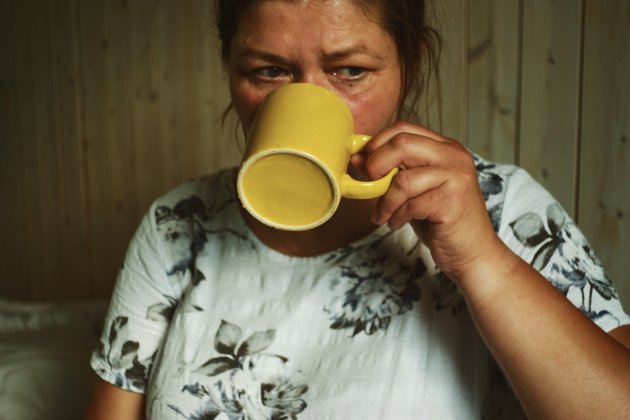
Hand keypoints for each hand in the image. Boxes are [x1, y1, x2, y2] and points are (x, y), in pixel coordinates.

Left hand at [362, 121, 507, 284]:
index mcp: (445, 148)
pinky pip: (411, 205)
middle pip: (403, 143)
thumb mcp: (412, 192)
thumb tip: (357, 159)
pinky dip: (397, 216)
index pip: (404, 128)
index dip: (378, 143)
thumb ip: (390, 173)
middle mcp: (454, 156)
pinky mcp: (453, 202)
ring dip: (386, 201)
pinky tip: (398, 223)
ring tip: (384, 214)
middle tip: (371, 183)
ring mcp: (456, 178)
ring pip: (403, 179)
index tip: (366, 163)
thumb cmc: (440, 221)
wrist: (472, 253)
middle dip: (377, 164)